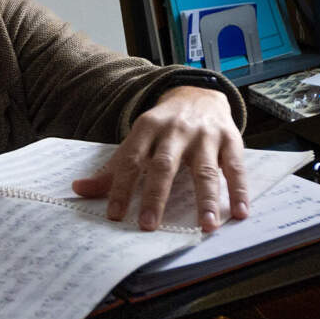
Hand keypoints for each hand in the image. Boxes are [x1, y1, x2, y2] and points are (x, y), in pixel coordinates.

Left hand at [72, 87, 248, 232]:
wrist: (199, 92)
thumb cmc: (164, 125)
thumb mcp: (138, 140)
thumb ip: (113, 168)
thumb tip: (79, 189)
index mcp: (147, 128)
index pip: (130, 161)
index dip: (121, 188)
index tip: (116, 215)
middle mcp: (175, 130)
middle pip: (164, 165)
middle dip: (156, 196)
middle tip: (150, 225)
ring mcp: (205, 135)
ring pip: (204, 169)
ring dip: (206, 199)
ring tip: (206, 226)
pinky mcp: (230, 139)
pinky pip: (235, 167)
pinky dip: (240, 190)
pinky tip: (240, 212)